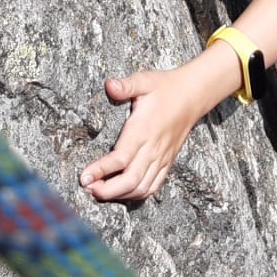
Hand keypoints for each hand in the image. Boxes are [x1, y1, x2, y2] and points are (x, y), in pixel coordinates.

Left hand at [79, 65, 207, 202]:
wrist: (193, 95)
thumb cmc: (165, 87)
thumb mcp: (144, 81)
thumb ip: (126, 85)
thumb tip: (109, 85)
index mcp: (142, 130)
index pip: (120, 158)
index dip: (100, 170)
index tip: (84, 177)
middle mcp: (152, 148)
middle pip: (130, 180)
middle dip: (106, 190)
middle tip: (87, 188)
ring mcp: (161, 158)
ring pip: (141, 188)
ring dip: (119, 195)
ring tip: (99, 192)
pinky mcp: (167, 162)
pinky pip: (153, 186)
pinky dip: (137, 194)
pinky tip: (122, 193)